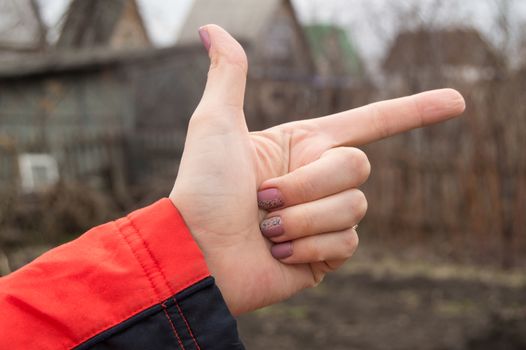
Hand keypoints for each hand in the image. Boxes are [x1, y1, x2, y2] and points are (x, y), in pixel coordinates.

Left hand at [170, 25, 464, 314]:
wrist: (196, 254)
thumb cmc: (202, 188)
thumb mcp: (215, 123)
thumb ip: (229, 74)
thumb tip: (213, 28)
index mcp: (305, 145)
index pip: (371, 122)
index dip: (414, 110)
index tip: (458, 101)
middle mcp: (320, 178)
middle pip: (357, 166)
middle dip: (307, 184)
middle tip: (263, 199)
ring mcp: (325, 217)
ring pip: (354, 206)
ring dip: (301, 218)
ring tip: (265, 228)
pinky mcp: (328, 254)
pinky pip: (346, 242)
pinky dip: (305, 248)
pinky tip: (276, 253)